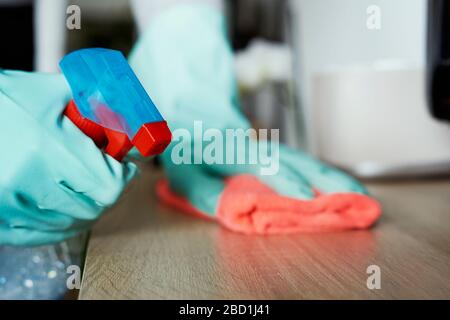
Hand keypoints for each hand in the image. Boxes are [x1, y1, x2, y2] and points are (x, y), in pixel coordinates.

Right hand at [0, 70, 135, 245]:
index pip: (108, 185)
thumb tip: (129, 113)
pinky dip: (59, 224)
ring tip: (81, 186)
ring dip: (84, 207)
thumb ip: (93, 101)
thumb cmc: (3, 102)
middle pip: (93, 208)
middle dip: (107, 191)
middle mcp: (26, 180)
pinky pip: (41, 236)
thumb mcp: (48, 92)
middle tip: (107, 176)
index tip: (125, 168)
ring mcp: (6, 205)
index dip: (123, 177)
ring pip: (70, 224)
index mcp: (46, 146)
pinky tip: (62, 206)